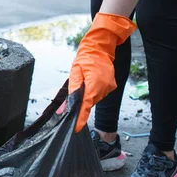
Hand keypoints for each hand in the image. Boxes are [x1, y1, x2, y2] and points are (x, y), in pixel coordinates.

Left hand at [69, 13, 135, 131]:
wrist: (100, 47)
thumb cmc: (85, 57)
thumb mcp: (75, 72)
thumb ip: (71, 91)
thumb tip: (64, 108)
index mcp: (94, 85)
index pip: (85, 106)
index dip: (80, 118)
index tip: (76, 129)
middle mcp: (104, 88)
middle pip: (89, 102)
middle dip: (81, 103)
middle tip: (72, 98)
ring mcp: (109, 88)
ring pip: (94, 98)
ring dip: (87, 95)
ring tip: (85, 81)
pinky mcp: (112, 86)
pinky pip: (99, 93)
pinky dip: (94, 91)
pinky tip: (92, 81)